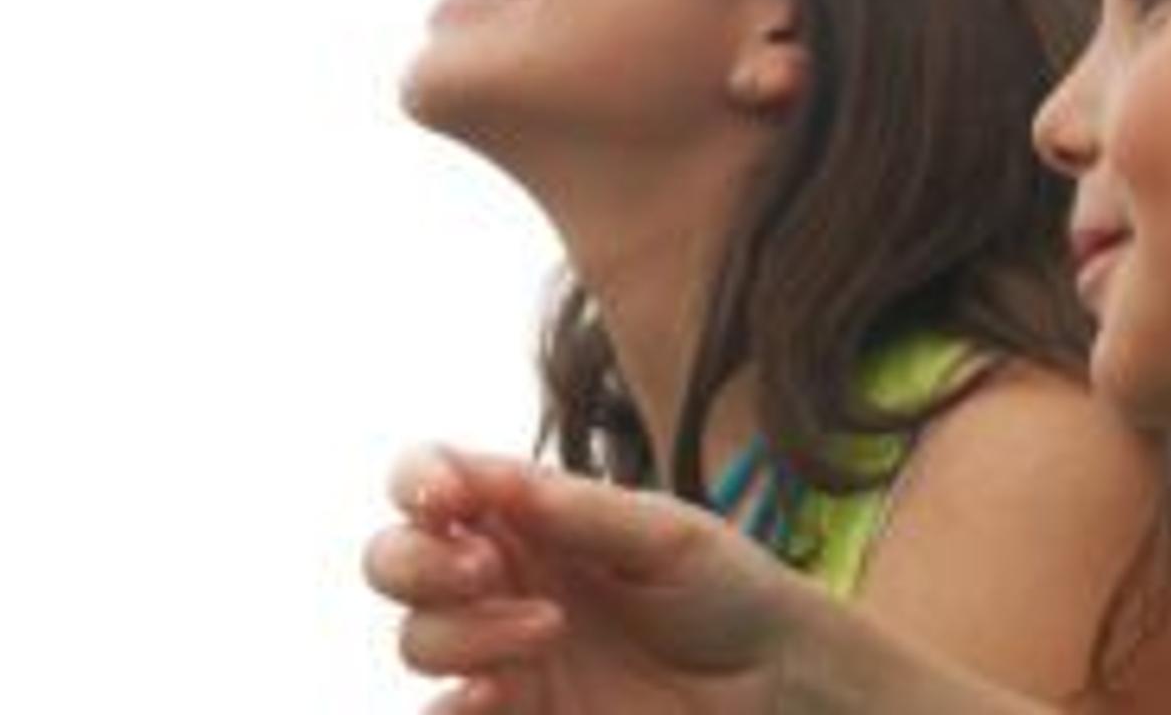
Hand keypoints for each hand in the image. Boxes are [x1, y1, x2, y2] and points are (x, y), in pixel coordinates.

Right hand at [366, 446, 815, 712]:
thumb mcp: (667, 536)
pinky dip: (450, 706)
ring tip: (550, 628)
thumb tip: (490, 479)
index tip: (449, 499)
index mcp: (526, 516)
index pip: (432, 481)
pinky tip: (496, 692)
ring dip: (463, 631)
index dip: (420, 481)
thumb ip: (581, 510)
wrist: (775, 686)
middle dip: (419, 561)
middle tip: (487, 570)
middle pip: (395, 560)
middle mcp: (498, 580)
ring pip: (416, 639)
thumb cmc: (728, 592)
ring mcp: (500, 654)